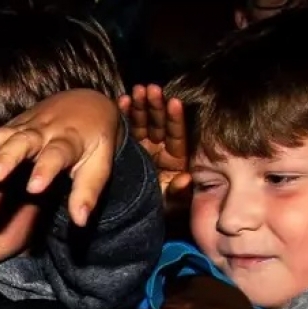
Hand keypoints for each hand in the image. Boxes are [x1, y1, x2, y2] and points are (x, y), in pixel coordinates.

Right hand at [0, 88, 120, 227]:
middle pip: (22, 143)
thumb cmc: (93, 141)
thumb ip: (88, 192)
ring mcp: (20, 128)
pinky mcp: (6, 128)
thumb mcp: (100, 165)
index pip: (56, 156)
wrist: (84, 104)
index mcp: (67, 142)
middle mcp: (41, 132)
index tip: (34, 188)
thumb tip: (80, 221)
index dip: (45, 170)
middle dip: (7, 158)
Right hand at [118, 84, 190, 215]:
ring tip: (137, 90)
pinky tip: (121, 100)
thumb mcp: (168, 205)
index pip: (177, 134)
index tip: (173, 102)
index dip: (175, 118)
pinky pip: (125, 127)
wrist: (130, 220)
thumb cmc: (154, 211)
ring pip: (142, 121)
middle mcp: (159, 149)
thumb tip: (186, 178)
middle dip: (155, 105)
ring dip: (140, 105)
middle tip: (151, 89)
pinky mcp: (125, 146)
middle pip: (159, 123)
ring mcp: (142, 146)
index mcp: (174, 159)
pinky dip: (123, 114)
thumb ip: (178, 192)